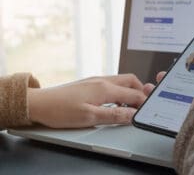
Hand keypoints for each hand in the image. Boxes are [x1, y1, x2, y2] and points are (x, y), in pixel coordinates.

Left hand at [28, 74, 147, 127]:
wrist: (40, 103)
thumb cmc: (61, 110)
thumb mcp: (90, 117)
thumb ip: (114, 115)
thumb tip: (132, 115)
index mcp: (105, 88)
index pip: (133, 94)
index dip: (143, 102)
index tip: (148, 109)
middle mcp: (102, 81)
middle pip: (130, 81)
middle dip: (140, 91)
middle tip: (142, 104)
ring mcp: (96, 80)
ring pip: (121, 81)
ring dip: (130, 91)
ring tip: (130, 105)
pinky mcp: (90, 83)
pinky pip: (112, 83)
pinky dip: (119, 91)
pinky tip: (114, 102)